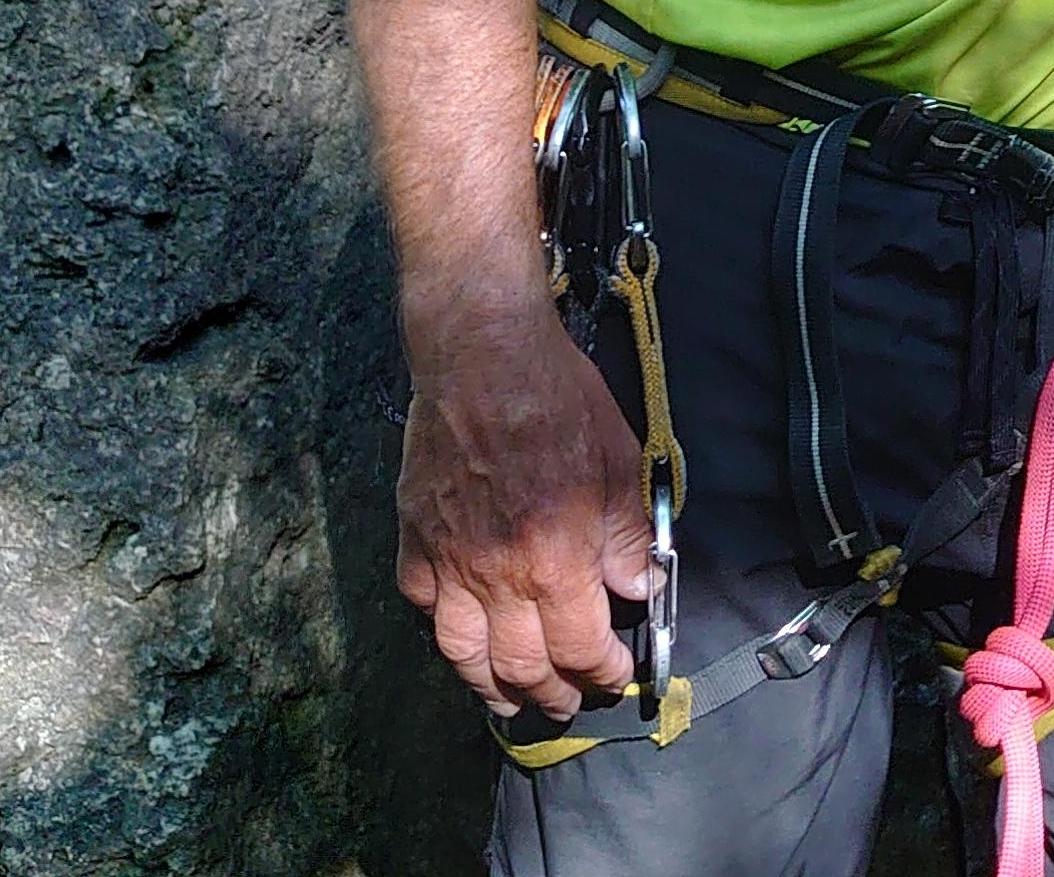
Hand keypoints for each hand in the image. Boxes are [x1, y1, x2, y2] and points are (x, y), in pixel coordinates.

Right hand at [394, 286, 654, 716]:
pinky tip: (462, 634)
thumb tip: (639, 590)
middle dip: (552, 693)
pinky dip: (444, 629)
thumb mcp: (620, 461)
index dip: (603, 673)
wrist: (482, 354)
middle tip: (568, 700)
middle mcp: (497, 575)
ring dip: (491, 687)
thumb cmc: (559, 399)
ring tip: (511, 698)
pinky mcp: (414, 539)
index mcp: (554, 560)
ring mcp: (448, 561)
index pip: (581, 649)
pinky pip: (424, 605)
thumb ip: (628, 536)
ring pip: (463, 654)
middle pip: (521, 666)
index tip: (616, 674)